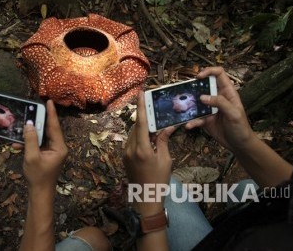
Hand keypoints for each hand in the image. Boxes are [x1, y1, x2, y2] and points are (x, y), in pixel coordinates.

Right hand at [22, 100, 67, 189]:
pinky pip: (37, 144)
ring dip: (29, 134)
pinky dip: (28, 143)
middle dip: (37, 121)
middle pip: (48, 129)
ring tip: (19, 128)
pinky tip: (17, 144)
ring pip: (41, 136)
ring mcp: (52, 151)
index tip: (49, 101)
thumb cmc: (38, 177)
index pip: (54, 126)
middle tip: (30, 110)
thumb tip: (29, 125)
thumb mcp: (32, 157)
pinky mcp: (46, 154)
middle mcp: (58, 147)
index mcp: (59, 147)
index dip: (51, 113)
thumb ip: (30, 140)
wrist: (40, 193)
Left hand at [124, 92, 174, 212]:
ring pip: (133, 133)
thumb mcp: (165, 160)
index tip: (140, 93)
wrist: (145, 197)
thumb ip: (163, 141)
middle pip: (137, 126)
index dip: (141, 107)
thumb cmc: (158, 180)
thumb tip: (168, 126)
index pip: (141, 123)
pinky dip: (140, 136)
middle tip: (154, 109)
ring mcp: (125, 153)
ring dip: (143, 128)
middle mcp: (130, 149)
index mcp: (142, 149)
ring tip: (154, 125)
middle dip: (145, 118)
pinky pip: (131, 141)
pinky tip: (149, 138)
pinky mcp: (124, 157)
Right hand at [185, 67, 253, 150]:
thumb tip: (202, 97)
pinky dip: (191, 121)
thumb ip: (220, 103)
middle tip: (186, 91)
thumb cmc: (241, 128)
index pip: (219, 74)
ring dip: (190, 105)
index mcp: (228, 92)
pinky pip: (196, 117)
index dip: (209, 71)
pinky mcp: (205, 119)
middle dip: (194, 87)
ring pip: (197, 102)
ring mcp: (211, 108)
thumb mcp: (233, 114)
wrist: (239, 145)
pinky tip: (188, 125)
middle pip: (204, 86)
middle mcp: (218, 98)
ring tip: (182, 108)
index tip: (198, 77)